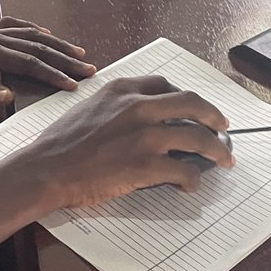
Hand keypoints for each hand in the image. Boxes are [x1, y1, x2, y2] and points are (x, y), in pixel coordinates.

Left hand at [0, 17, 94, 104]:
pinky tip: (44, 32)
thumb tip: (9, 97)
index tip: (73, 84)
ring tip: (78, 51)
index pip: (28, 63)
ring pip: (30, 34)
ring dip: (56, 43)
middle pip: (37, 46)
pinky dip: (33, 29)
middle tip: (89, 68)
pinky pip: (15, 25)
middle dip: (64, 58)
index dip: (53, 74)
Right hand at [3, 77, 233, 210]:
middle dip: (214, 117)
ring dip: (216, 150)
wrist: (46, 168)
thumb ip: (118, 106)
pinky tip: (190, 185)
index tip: (195, 108)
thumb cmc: (61, 143)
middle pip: (193, 104)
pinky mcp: (146, 164)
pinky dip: (193, 179)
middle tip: (223, 129)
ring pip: (198, 137)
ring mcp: (145, 135)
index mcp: (123, 89)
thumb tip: (143, 119)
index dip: (187, 98)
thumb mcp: (90, 107)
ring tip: (222, 160)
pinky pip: (184, 170)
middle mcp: (139, 106)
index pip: (167, 85)